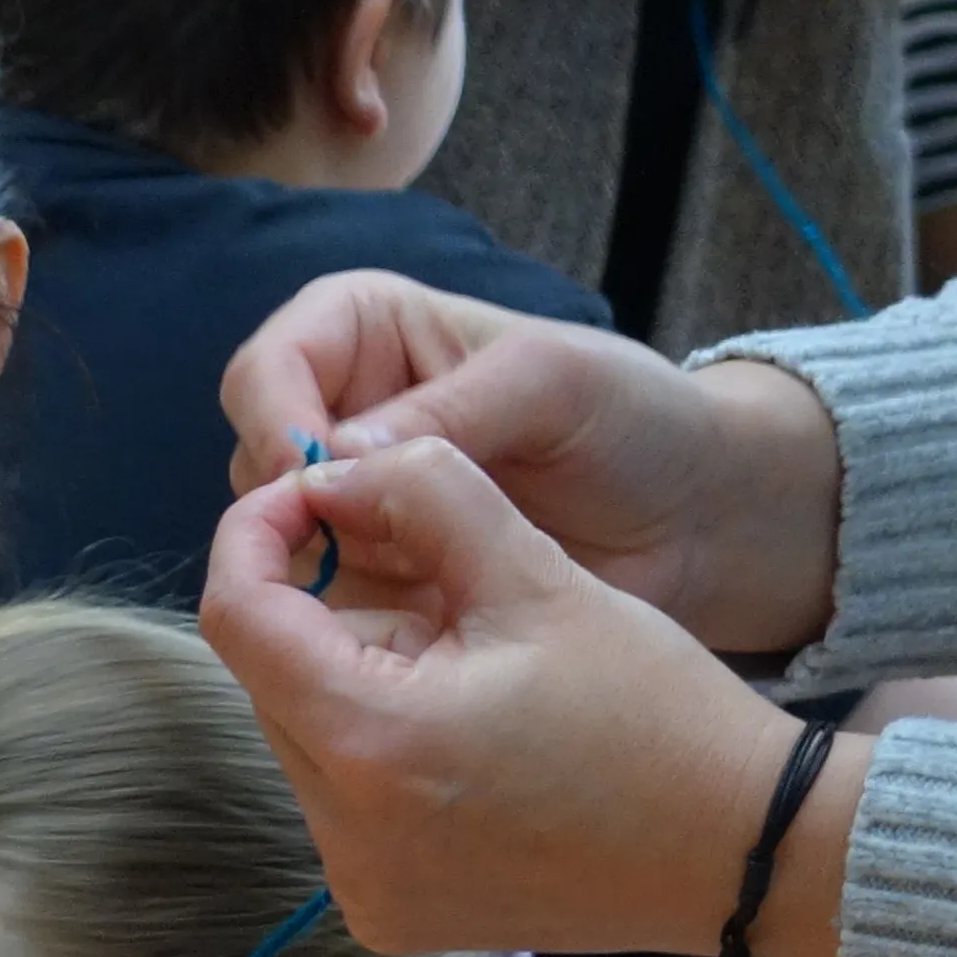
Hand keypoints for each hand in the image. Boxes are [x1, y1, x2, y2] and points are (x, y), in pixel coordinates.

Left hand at [201, 437, 820, 956]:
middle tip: (436, 588)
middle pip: (271, 682)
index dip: (257, 538)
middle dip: (328, 618)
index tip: (307, 496)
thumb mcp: (540, 575)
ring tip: (473, 669)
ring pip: (306, 741)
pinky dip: (382, 754)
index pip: (237, 617)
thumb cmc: (656, 710)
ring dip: (358, 685)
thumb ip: (424, 495)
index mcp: (372, 743)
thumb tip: (330, 466)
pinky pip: (344, 806)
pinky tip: (473, 739)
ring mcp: (360, 886)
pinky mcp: (387, 912)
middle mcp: (342, 835)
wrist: (741, 849)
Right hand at [219, 272, 844, 651]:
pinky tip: (410, 622)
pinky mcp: (375, 581)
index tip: (309, 474)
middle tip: (355, 543)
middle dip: (292, 506)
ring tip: (407, 580)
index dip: (274, 418)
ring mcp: (353, 505)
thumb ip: (448, 410)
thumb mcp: (556, 384)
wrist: (703, 523)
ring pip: (275, 541)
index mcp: (370, 335)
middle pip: (254, 462)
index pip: (268, 367)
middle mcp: (343, 417)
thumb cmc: (641, 421)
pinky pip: (320, 604)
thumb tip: (333, 458)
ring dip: (322, 567)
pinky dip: (349, 617)